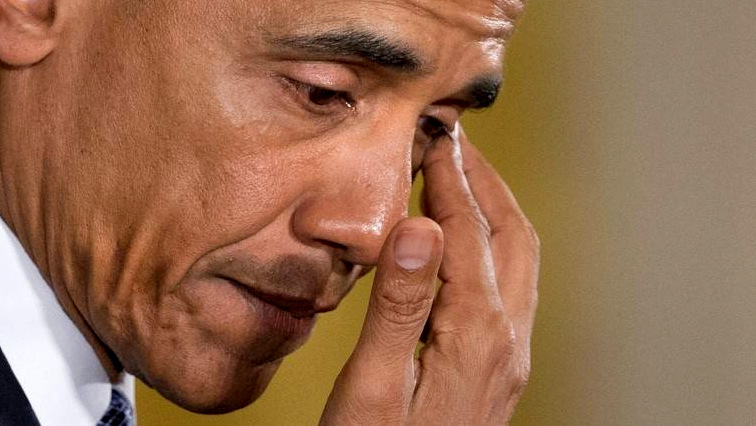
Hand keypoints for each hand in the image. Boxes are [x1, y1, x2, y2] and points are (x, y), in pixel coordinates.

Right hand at [320, 128, 539, 424]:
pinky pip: (513, 282)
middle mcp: (508, 339)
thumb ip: (399, 307)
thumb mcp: (372, 388)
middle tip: (456, 140)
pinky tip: (468, 240)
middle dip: (485, 181)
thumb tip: (420, 227)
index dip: (450, 180)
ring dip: (495, 208)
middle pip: (509, 235)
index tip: (435, 135)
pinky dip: (494, 242)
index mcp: (476, 335)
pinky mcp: (501, 364)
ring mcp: (511, 354)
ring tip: (464, 175)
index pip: (467, 233)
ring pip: (519, 257)